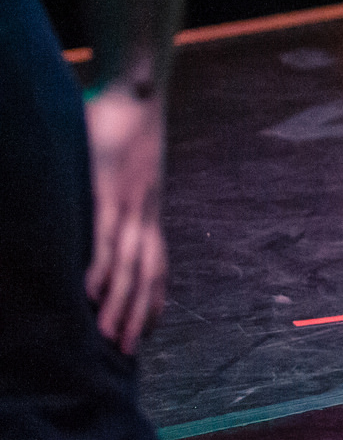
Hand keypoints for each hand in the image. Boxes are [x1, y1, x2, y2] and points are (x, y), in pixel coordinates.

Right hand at [83, 86, 167, 354]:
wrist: (137, 87)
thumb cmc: (125, 123)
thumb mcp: (123, 166)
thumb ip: (112, 188)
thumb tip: (98, 199)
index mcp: (148, 207)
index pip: (157, 262)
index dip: (155, 297)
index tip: (150, 329)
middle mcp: (145, 211)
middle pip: (147, 274)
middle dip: (138, 314)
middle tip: (128, 353)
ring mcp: (129, 202)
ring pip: (128, 264)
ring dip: (119, 303)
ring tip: (107, 337)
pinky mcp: (109, 190)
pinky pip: (104, 235)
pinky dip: (100, 266)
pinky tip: (89, 293)